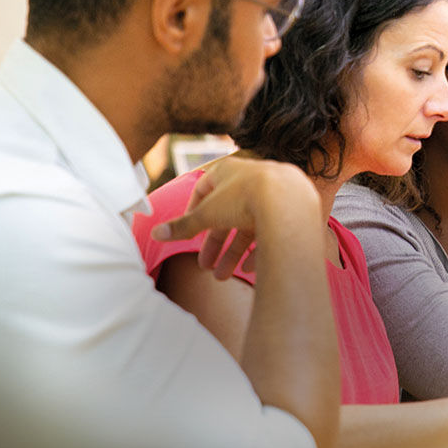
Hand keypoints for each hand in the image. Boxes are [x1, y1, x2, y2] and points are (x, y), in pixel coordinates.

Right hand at [151, 157, 320, 279]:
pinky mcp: (292, 211)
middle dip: (215, 243)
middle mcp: (254, 179)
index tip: (189, 231)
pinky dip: (258, 251)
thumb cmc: (245, 198)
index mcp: (230, 171)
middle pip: (228, 214)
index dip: (194, 211)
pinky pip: (272, 233)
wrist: (289, 203)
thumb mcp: (207, 213)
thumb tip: (155, 233)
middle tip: (204, 266)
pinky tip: (249, 270)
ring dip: (233, 253)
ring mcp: (275, 195)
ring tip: (222, 277)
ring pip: (250, 227)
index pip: (205, 188)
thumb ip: (183, 226)